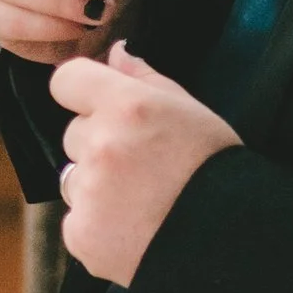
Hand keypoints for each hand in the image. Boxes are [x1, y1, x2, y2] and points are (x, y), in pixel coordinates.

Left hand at [48, 41, 238, 284]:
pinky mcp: (79, 232)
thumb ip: (145, 78)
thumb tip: (114, 52)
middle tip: (141, 163)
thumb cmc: (214, 169)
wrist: (225, 239)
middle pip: (73, 133)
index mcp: (128, 106)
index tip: (94, 102)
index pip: (67, 80)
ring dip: (96, 184)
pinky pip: (76, 218)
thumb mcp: (190, 110)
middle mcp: (101, 145)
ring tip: (140, 198)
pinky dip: (97, 223)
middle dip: (98, 143)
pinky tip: (133, 226)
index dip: (80, 89)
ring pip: (73, 177)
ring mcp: (87, 191)